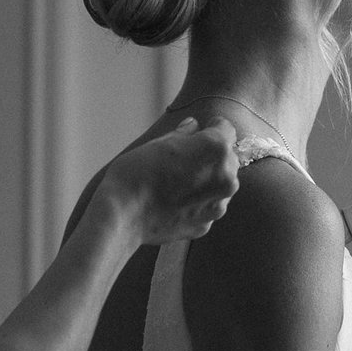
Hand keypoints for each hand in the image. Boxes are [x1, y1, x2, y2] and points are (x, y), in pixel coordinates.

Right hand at [100, 117, 241, 244]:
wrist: (123, 215)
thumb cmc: (137, 174)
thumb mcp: (158, 144)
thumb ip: (183, 134)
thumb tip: (192, 126)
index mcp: (216, 149)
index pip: (227, 129)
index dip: (213, 127)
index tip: (202, 130)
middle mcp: (226, 177)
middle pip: (228, 158)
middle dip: (212, 156)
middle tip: (185, 158)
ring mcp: (218, 205)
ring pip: (221, 185)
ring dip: (207, 180)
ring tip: (179, 182)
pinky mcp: (207, 224)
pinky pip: (208, 206)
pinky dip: (197, 202)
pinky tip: (175, 201)